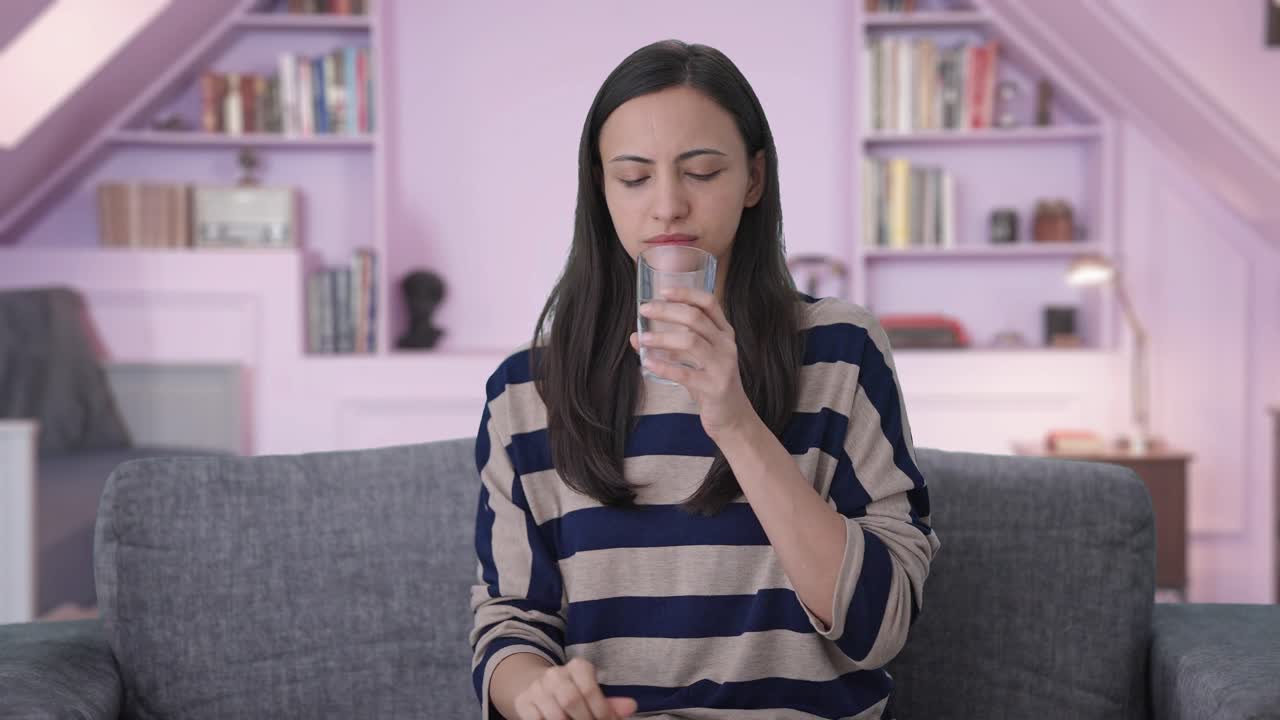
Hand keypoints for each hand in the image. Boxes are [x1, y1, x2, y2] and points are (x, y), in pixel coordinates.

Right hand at [513, 657, 637, 719]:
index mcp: (577, 667)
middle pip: (571, 700)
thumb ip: (610, 703)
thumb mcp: (593, 695)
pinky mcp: (523, 701)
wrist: (539, 688)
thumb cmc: (574, 694)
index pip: (590, 690)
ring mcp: (537, 687)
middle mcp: (555, 674)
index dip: (601, 711)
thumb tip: (631, 706)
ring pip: (554, 714)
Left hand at [631, 286, 757, 438]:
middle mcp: (726, 345)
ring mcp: (723, 366)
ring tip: (643, 339)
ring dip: (663, 337)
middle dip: (667, 311)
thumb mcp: (692, 361)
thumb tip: (636, 336)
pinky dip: (665, 366)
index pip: (709, 303)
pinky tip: (648, 363)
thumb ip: (669, 347)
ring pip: (691, 341)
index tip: (662, 291)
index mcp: (724, 333)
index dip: (686, 293)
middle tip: (644, 309)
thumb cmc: (710, 384)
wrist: (732, 417)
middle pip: (696, 318)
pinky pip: (686, 374)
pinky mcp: (715, 387)